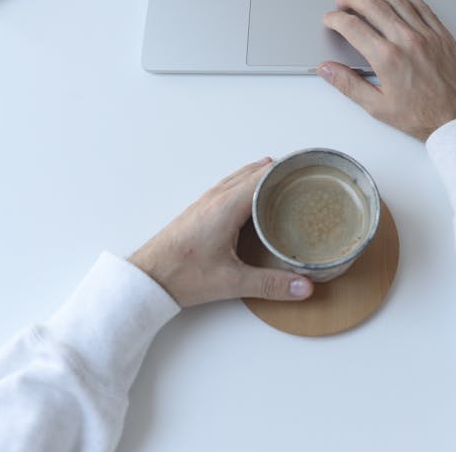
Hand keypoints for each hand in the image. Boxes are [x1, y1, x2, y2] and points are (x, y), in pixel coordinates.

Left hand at [129, 159, 313, 307]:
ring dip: (263, 175)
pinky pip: (231, 185)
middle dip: (280, 171)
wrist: (147, 277)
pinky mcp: (202, 209)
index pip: (264, 175)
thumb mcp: (231, 282)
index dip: (287, 170)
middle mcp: (218, 196)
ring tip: (286, 182)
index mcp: (228, 205)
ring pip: (241, 176)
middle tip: (305, 177)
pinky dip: (249, 183)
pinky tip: (255, 198)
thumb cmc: (182, 275)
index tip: (308, 170)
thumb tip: (303, 285)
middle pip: (255, 171)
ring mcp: (208, 200)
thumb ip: (270, 284)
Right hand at [317, 0, 455, 140]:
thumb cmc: (421, 116)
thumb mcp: (377, 107)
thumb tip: (327, 69)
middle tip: (342, 0)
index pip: (353, 27)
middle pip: (373, 6)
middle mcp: (406, 40)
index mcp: (388, 59)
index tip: (329, 18)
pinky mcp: (441, 33)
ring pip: (396, 0)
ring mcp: (426, 34)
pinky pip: (421, 4)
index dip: (336, 19)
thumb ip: (348, 84)